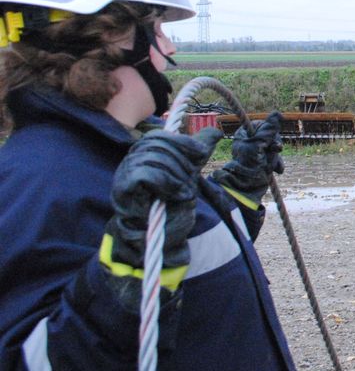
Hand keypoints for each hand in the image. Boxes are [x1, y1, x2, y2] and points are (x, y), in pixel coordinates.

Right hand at [106, 127, 222, 271]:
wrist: (159, 238)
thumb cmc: (171, 206)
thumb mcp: (189, 174)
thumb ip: (198, 153)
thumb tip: (216, 132)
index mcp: (146, 152)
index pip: (162, 135)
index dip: (184, 142)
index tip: (201, 154)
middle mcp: (132, 159)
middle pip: (157, 143)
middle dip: (182, 160)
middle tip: (191, 180)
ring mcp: (124, 173)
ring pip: (153, 157)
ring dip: (177, 174)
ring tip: (184, 192)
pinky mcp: (122, 190)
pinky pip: (145, 173)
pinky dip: (166, 183)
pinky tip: (175, 195)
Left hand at [212, 112, 284, 206]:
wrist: (246, 189)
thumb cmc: (249, 165)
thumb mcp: (259, 144)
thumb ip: (269, 129)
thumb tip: (278, 113)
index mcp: (244, 134)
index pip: (263, 125)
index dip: (270, 132)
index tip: (271, 140)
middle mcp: (250, 142)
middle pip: (271, 136)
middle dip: (275, 146)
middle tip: (274, 151)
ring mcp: (256, 152)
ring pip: (274, 148)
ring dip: (276, 157)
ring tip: (273, 165)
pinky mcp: (262, 162)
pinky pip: (274, 158)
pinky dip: (277, 163)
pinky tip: (277, 170)